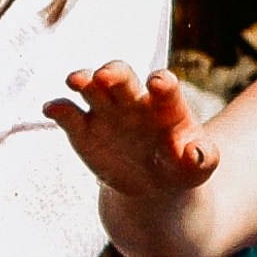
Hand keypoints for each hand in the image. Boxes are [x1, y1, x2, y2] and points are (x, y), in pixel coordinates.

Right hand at [48, 64, 212, 204]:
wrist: (153, 184)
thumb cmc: (180, 167)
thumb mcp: (198, 168)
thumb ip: (204, 158)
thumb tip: (197, 153)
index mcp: (164, 104)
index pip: (163, 85)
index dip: (161, 82)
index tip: (157, 84)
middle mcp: (131, 99)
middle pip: (120, 75)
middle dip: (112, 72)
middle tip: (105, 77)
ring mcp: (104, 110)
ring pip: (90, 85)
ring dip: (82, 78)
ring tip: (76, 82)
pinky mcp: (81, 127)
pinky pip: (66, 113)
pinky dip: (58, 108)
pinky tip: (53, 110)